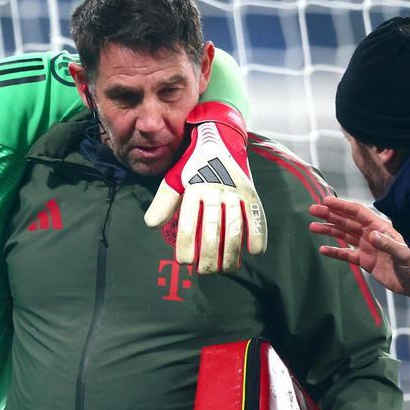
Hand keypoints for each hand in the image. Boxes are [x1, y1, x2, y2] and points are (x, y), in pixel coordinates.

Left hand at [144, 102, 266, 274]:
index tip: (184, 262)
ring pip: (234, 227)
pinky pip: (256, 216)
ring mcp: (234, 192)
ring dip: (231, 252)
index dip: (186, 246)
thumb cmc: (192, 165)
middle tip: (204, 271)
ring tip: (226, 268)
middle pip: (212, 231)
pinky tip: (254, 252)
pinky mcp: (250, 192)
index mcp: (193, 189)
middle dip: (208, 257)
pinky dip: (258, 234)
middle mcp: (214, 190)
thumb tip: (152, 224)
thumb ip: (164, 202)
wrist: (219, 138)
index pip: (188, 224)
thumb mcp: (173, 179)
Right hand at [308, 196, 409, 297]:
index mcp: (380, 228)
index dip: (342, 206)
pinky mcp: (364, 261)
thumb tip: (371, 235)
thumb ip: (388, 243)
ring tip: (312, 227)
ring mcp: (367, 248)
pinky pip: (346, 254)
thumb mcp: (403, 254)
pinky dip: (334, 252)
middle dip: (330, 215)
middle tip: (313, 210)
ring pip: (344, 235)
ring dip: (329, 230)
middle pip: (347, 221)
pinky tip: (322, 250)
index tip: (326, 201)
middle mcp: (371, 235)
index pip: (358, 213)